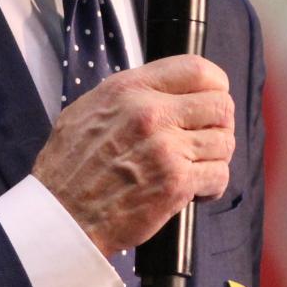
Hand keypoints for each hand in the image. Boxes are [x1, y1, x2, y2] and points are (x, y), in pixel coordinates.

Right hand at [31, 54, 233, 257]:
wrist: (62, 217)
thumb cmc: (70, 169)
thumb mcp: (88, 110)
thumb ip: (131, 95)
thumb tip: (166, 89)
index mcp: (129, 89)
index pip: (196, 69)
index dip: (215, 85)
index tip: (211, 100)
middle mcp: (150, 113)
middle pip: (221, 105)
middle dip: (220, 124)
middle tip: (205, 139)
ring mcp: (165, 148)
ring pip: (224, 142)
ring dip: (215, 157)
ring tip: (196, 167)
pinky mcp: (175, 183)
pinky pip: (219, 176)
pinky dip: (213, 186)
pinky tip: (195, 190)